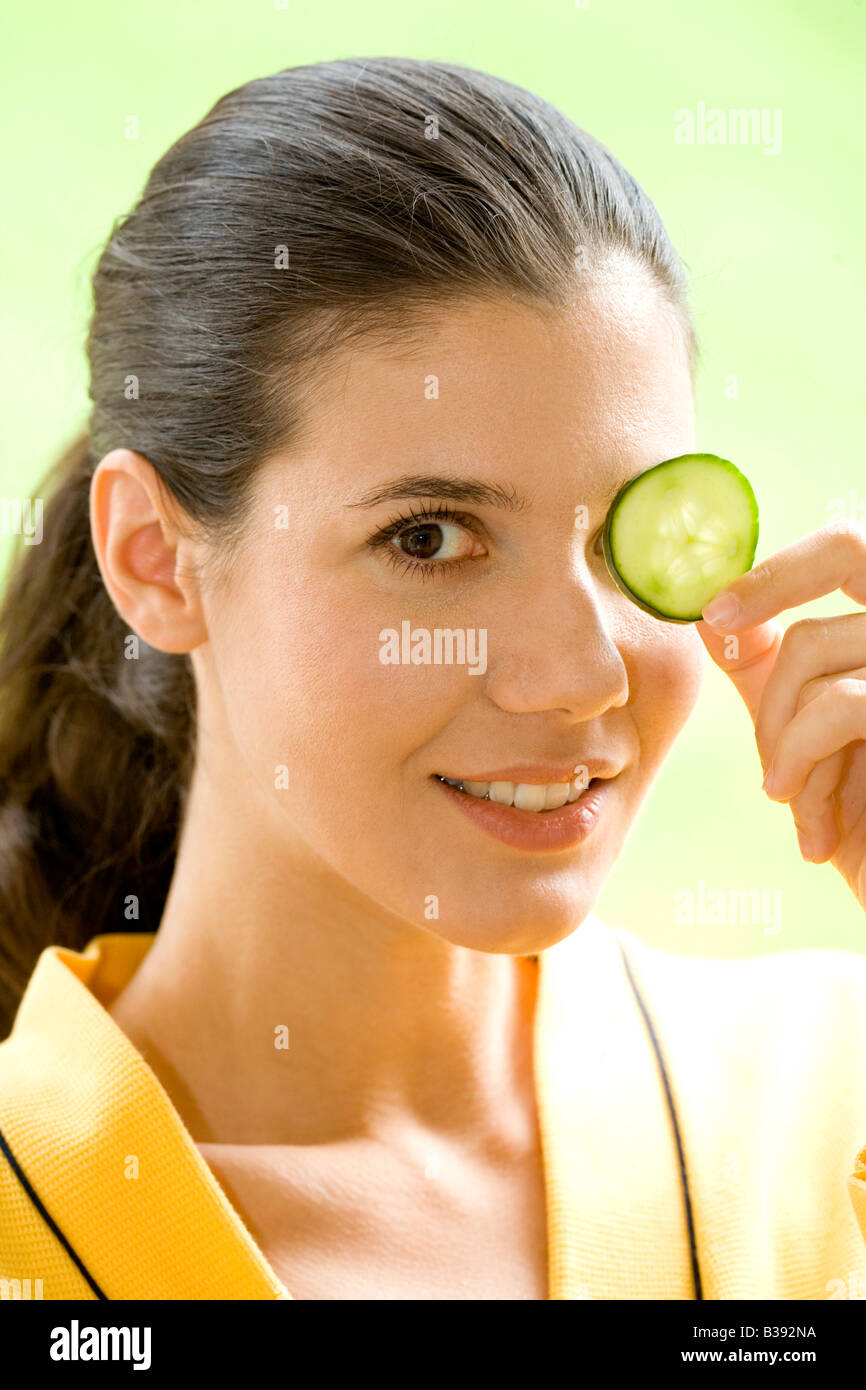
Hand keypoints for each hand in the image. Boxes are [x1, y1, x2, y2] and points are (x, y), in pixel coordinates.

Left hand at [697, 520, 865, 910]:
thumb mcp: (813, 743)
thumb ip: (770, 672)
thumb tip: (705, 615)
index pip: (853, 545)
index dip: (780, 566)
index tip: (715, 609)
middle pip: (835, 578)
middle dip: (770, 617)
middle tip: (730, 658)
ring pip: (813, 652)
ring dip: (782, 741)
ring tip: (792, 802)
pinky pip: (839, 704)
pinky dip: (804, 762)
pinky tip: (813, 832)